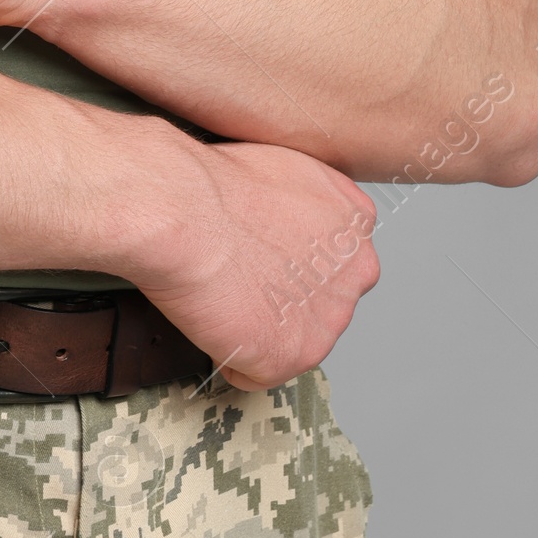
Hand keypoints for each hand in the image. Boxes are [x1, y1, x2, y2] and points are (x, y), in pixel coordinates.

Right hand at [119, 129, 380, 388]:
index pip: (334, 255)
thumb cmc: (211, 182)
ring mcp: (327, 318)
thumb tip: (281, 216)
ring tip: (219, 295)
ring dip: (258, 326)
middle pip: (321, 299)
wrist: (182, 211)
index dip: (291, 258)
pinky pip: (257, 372)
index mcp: (354, 220)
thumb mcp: (279, 165)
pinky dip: (230, 356)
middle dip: (282, 296)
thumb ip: (302, 200)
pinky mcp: (290, 356)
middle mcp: (355, 270)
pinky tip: (211, 322)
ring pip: (293, 337)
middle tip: (237, 277)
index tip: (262, 254)